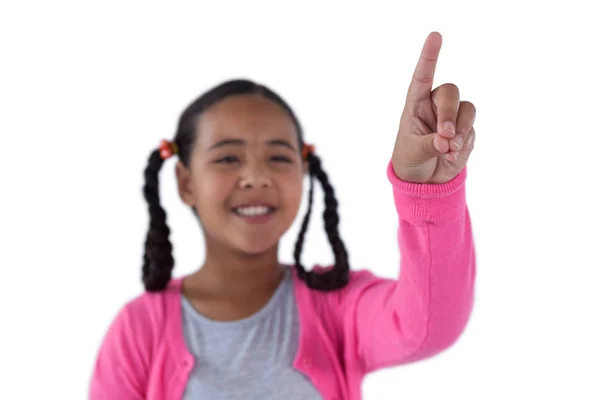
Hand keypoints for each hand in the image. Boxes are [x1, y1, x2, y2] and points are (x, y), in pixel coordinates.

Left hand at [392, 32, 476, 183]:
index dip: (429, 56)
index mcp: (415, 104)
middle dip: (449, 113)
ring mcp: (453, 118)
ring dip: (461, 128)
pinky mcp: (467, 132)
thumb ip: (428, 144)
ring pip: (467, 109)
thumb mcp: (412, 152)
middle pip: (450, 92)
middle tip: (445, 135)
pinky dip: (465, 143)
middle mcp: (435, 106)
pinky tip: (452, 157)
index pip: (422, 76)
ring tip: (450, 149)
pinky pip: (472, 129)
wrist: (424, 180)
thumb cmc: (410, 160)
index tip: (435, 35)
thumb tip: (446, 141)